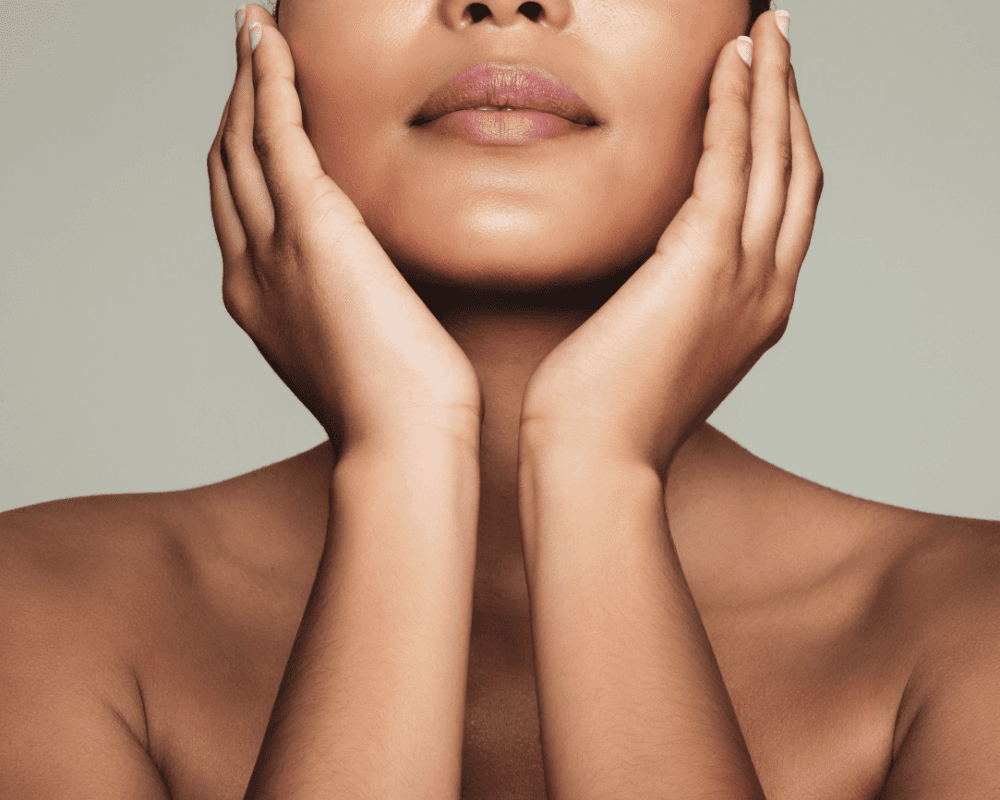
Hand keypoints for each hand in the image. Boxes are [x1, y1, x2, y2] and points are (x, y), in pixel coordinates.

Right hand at [208, 7, 481, 452]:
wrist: (401, 440)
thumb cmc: (400, 410)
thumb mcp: (360, 350)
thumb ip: (353, 307)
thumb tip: (382, 290)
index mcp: (261, 299)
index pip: (241, 208)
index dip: (241, 155)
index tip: (257, 117)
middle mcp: (251, 268)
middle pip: (227, 166)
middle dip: (233, 106)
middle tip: (248, 57)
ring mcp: (273, 247)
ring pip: (241, 141)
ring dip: (245, 80)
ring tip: (253, 33)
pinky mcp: (311, 228)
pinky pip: (275, 132)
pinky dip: (267, 81)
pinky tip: (268, 42)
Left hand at [519, 11, 822, 476]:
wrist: (595, 460)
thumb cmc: (605, 413)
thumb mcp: (654, 347)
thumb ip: (668, 297)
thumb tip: (646, 265)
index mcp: (757, 309)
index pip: (783, 207)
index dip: (782, 144)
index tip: (767, 96)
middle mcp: (768, 287)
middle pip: (797, 171)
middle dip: (792, 99)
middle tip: (780, 40)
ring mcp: (745, 276)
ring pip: (776, 156)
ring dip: (772, 85)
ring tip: (765, 30)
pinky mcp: (704, 262)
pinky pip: (729, 163)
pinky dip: (733, 108)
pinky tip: (727, 64)